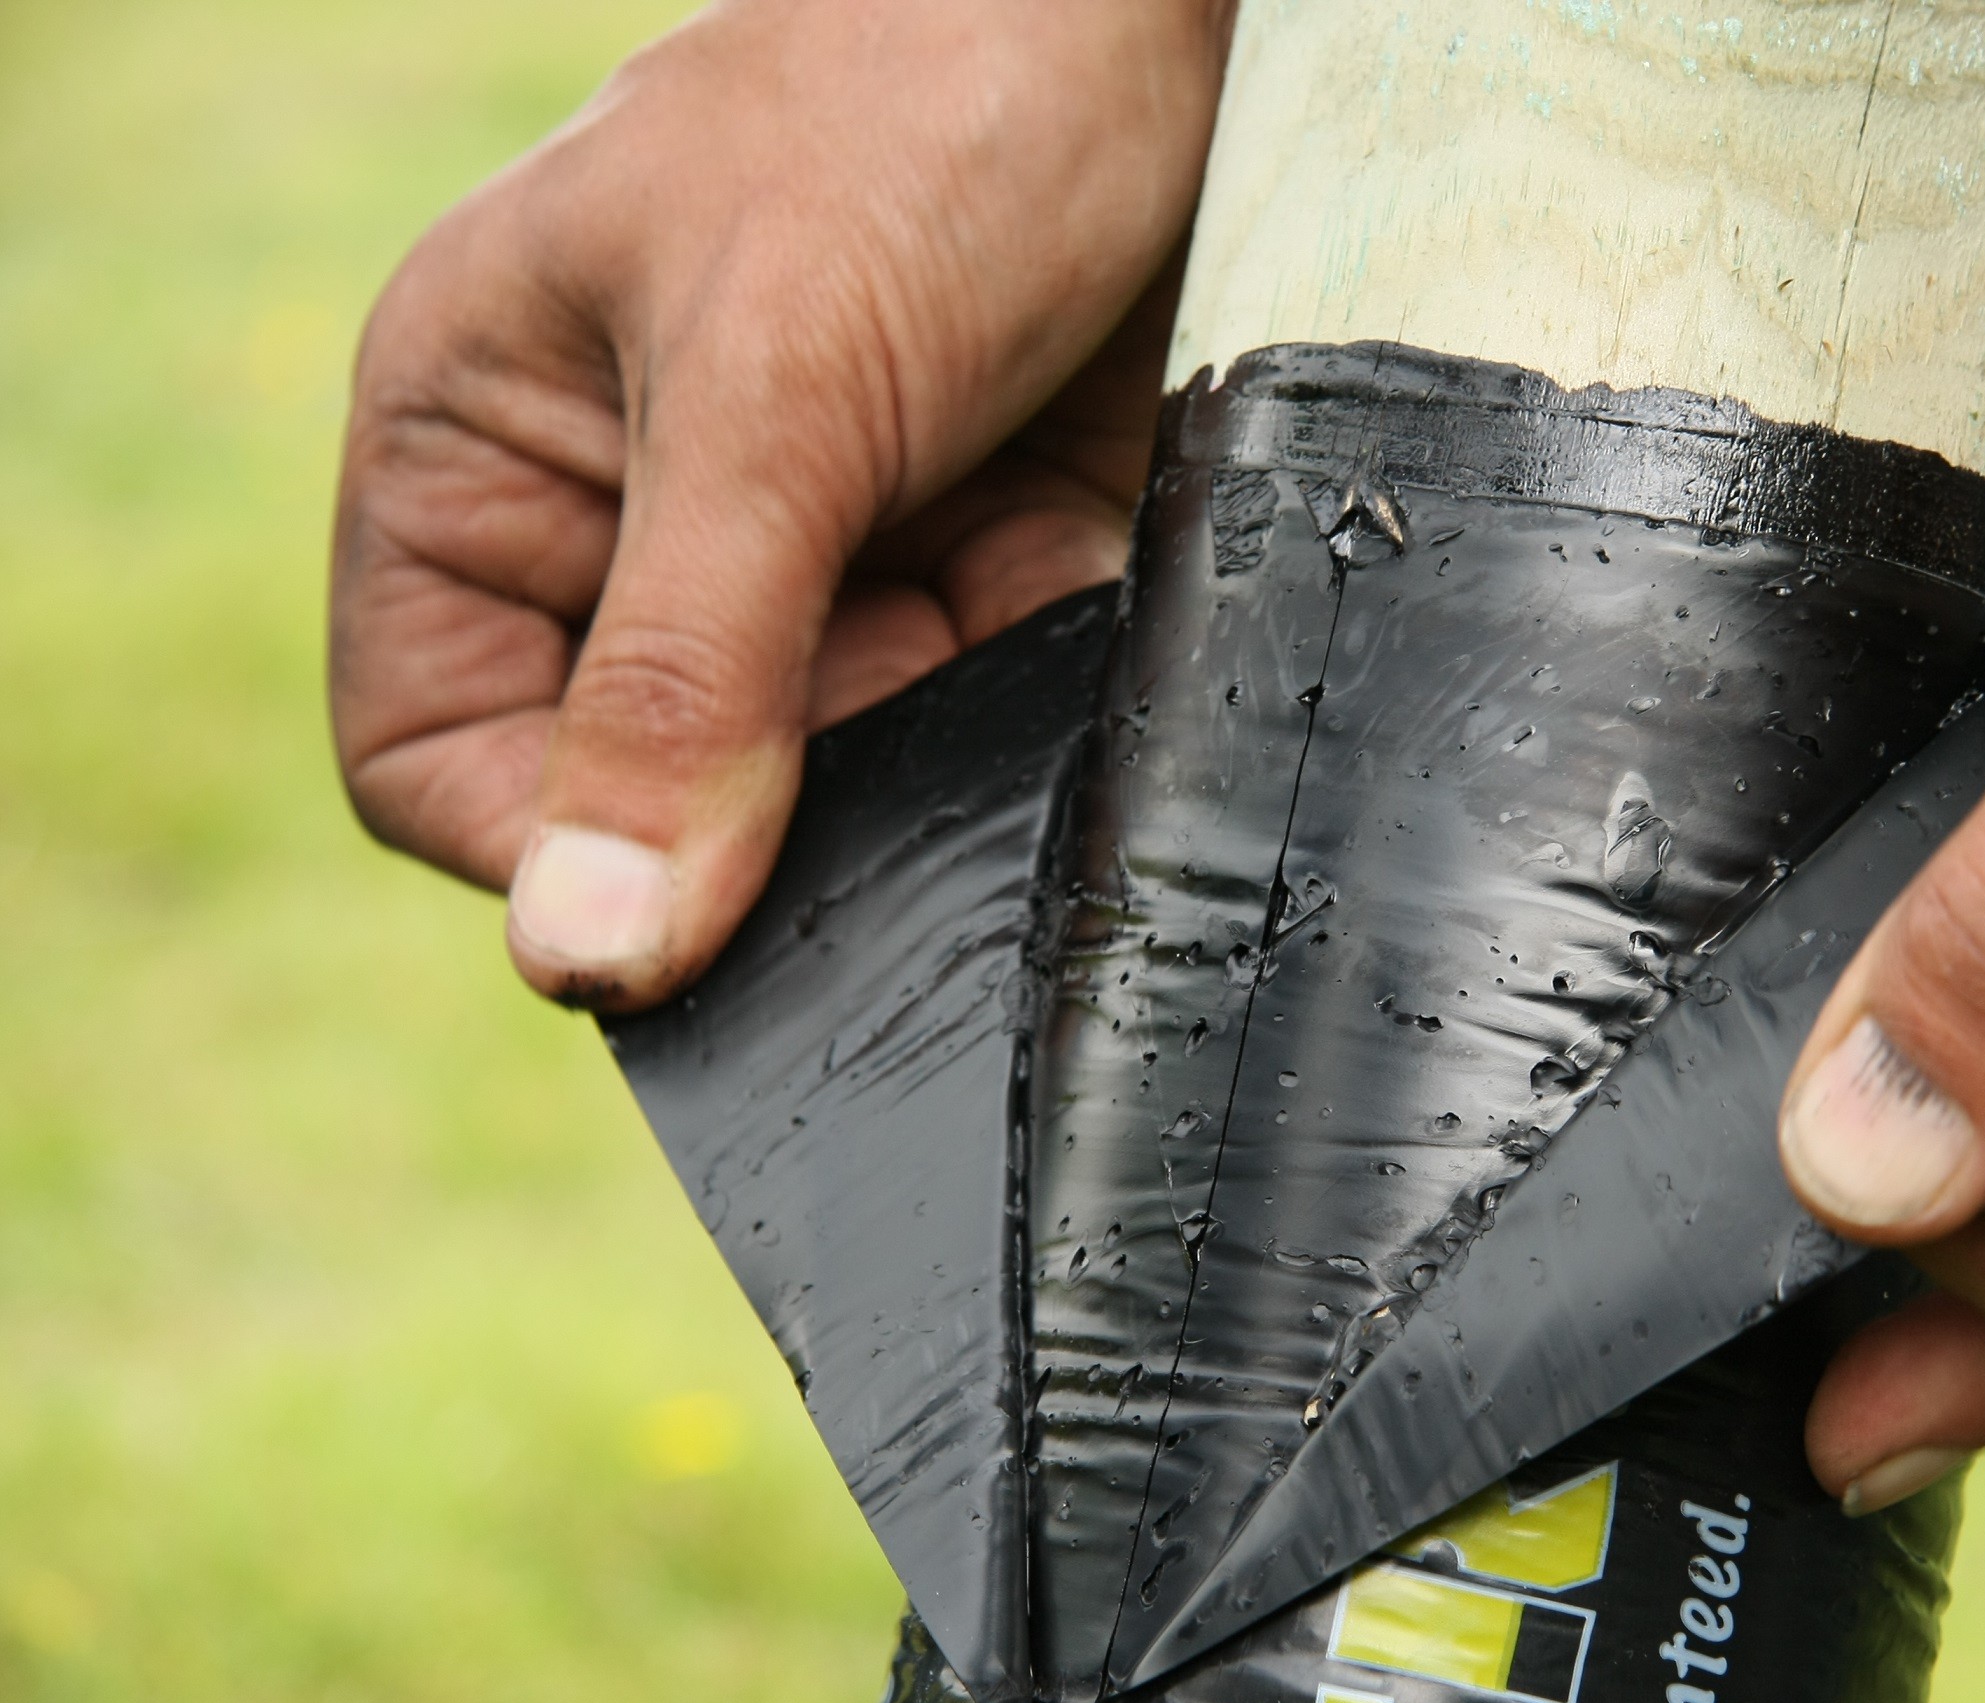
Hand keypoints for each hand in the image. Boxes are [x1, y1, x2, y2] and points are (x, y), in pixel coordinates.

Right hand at [330, 0, 1231, 1007]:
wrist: (1173, 15)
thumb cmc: (919, 105)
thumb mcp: (771, 390)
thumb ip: (682, 674)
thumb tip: (587, 951)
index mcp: (485, 447)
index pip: (436, 756)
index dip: (549, 847)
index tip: (704, 878)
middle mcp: (635, 521)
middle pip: (657, 791)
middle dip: (790, 786)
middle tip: (904, 690)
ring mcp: (818, 551)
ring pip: (846, 778)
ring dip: (940, 739)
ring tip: (1005, 601)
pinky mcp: (981, 558)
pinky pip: (990, 721)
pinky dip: (1045, 695)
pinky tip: (1083, 579)